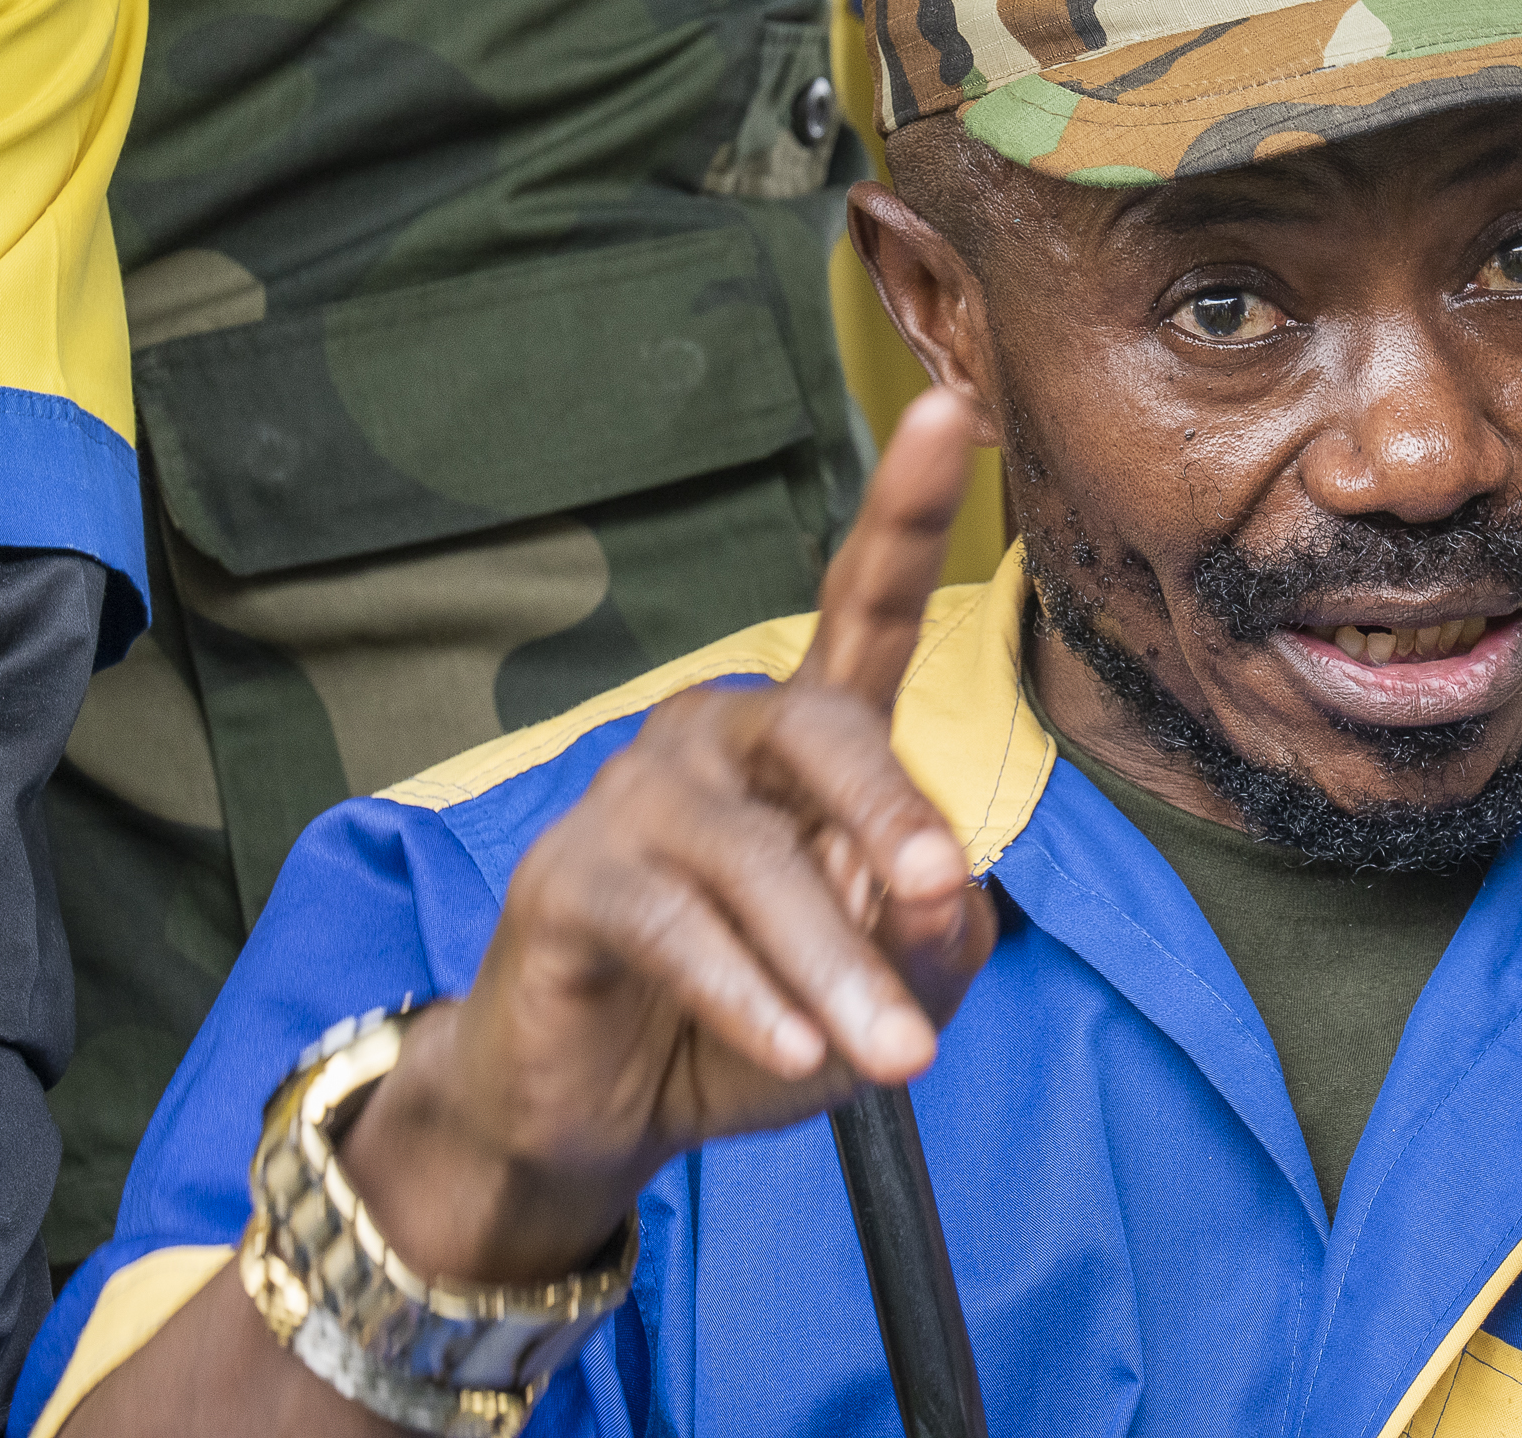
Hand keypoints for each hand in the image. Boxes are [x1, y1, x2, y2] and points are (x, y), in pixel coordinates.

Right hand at [339, 390, 998, 1284]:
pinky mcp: (570, 878)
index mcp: (806, 735)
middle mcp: (720, 737)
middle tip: (938, 896)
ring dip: (830, 964)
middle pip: (823, 729)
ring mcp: (636, 798)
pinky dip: (744, 995)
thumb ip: (935, 940)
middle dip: (889, 816)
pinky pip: (675, 927)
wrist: (604, 1112)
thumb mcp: (881, 992)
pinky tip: (793, 1053)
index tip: (951, 409)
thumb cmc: (758, 1022)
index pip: (862, 606)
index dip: (904, 510)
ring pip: (756, 859)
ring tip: (890, 1058)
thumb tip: (951, 893)